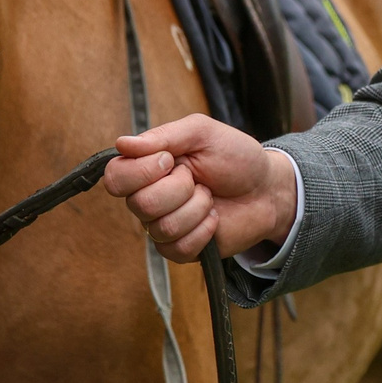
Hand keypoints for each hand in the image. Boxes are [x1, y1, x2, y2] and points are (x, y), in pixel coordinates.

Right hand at [103, 115, 297, 261]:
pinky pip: (178, 248)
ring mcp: (162, 226)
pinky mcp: (180, 249)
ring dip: (197, 208)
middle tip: (197, 179)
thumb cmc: (234, 157)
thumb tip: (122, 143)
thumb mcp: (203, 133)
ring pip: (162, 227)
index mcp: (145, 168)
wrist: (266, 188)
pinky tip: (214, 218)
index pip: (114, 177)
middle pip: (140, 204)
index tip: (171, 160)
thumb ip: (164, 135)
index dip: (142, 171)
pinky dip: (204, 230)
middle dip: (179, 188)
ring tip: (209, 196)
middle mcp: (147, 198)